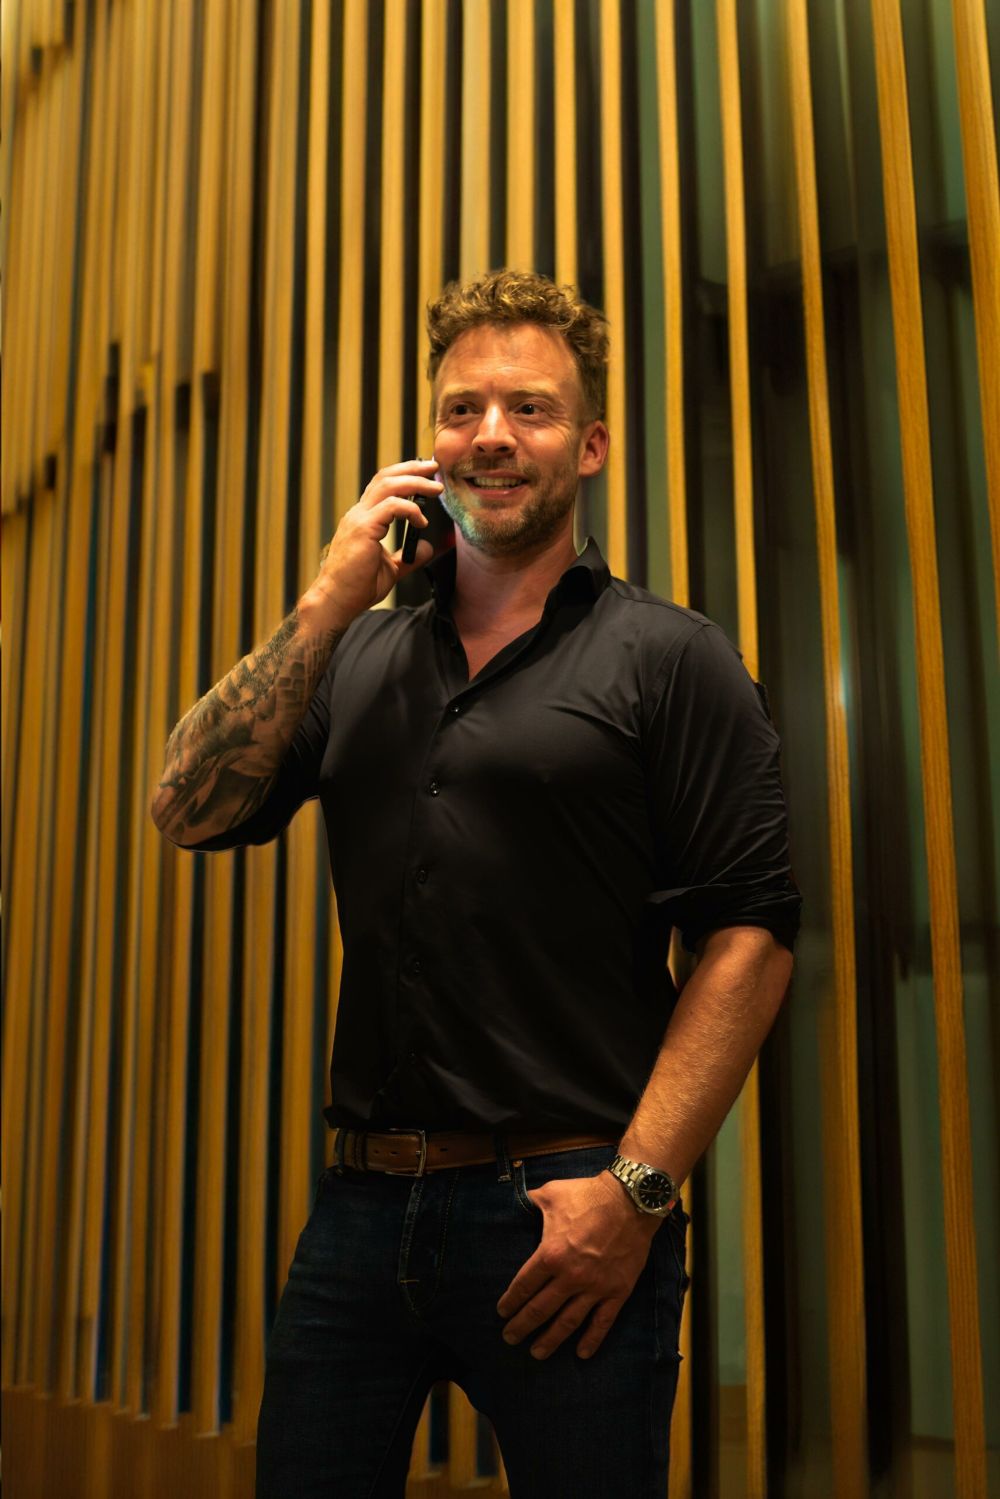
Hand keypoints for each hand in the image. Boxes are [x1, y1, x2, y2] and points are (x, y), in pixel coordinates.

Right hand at [309, 460, 442, 623]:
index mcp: (362, 519)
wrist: (337, 602)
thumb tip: (427, 547)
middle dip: (412, 469)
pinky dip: (410, 509)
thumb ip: (409, 556)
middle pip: (385, 478)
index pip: (382, 486)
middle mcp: (358, 514)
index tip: (426, 475)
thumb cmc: (357, 587)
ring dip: (415, 483)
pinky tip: (421, 521)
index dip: (404, 475)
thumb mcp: (391, 569)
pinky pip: (391, 507)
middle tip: (434, 467)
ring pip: (388, 485)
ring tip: (436, 488)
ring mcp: (358, 519)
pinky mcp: (363, 529)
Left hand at [496, 1170, 661, 1360]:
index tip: (502, 1312)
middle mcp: (570, 1277)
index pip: (524, 1286)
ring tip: (537, 1353)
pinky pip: (602, 1322)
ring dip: (550, 1340)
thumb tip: (519, 1201)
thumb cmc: (588, 1195)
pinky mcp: (617, 1292)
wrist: (631, 1201)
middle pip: (540, 1310)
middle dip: (522, 1326)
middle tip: (510, 1338)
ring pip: (568, 1323)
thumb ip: (532, 1202)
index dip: (510, 1302)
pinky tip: (582, 1354)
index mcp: (550, 1255)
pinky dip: (592, 1340)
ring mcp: (595, 1287)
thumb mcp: (552, 1193)